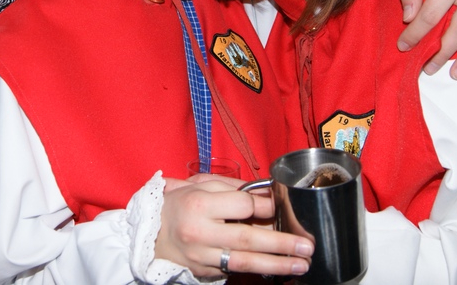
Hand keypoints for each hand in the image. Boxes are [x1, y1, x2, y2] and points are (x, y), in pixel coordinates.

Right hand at [155, 180, 312, 277]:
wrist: (150, 234)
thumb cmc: (177, 204)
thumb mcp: (198, 185)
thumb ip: (231, 187)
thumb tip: (264, 192)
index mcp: (199, 204)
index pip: (242, 205)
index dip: (265, 206)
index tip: (280, 207)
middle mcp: (201, 232)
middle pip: (248, 238)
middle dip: (281, 244)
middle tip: (307, 246)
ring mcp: (202, 256)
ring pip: (245, 262)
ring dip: (276, 264)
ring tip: (301, 265)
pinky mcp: (204, 272)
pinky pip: (234, 271)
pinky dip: (258, 272)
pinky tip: (277, 270)